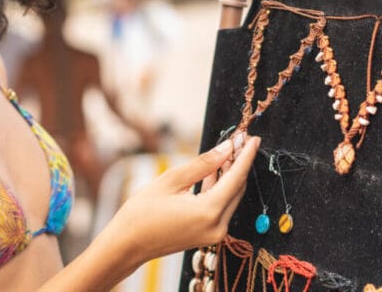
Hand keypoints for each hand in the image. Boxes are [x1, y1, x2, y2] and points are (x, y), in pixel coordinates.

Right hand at [111, 135, 259, 264]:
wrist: (128, 244)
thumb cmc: (142, 212)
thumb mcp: (170, 180)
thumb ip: (202, 164)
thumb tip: (226, 148)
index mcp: (209, 211)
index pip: (236, 178)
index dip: (246, 155)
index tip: (253, 138)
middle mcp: (217, 226)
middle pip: (237, 189)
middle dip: (240, 163)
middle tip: (239, 140)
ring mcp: (214, 234)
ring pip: (230, 198)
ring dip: (230, 175)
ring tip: (228, 151)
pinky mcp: (208, 235)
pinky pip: (221, 207)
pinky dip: (220, 189)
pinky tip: (215, 172)